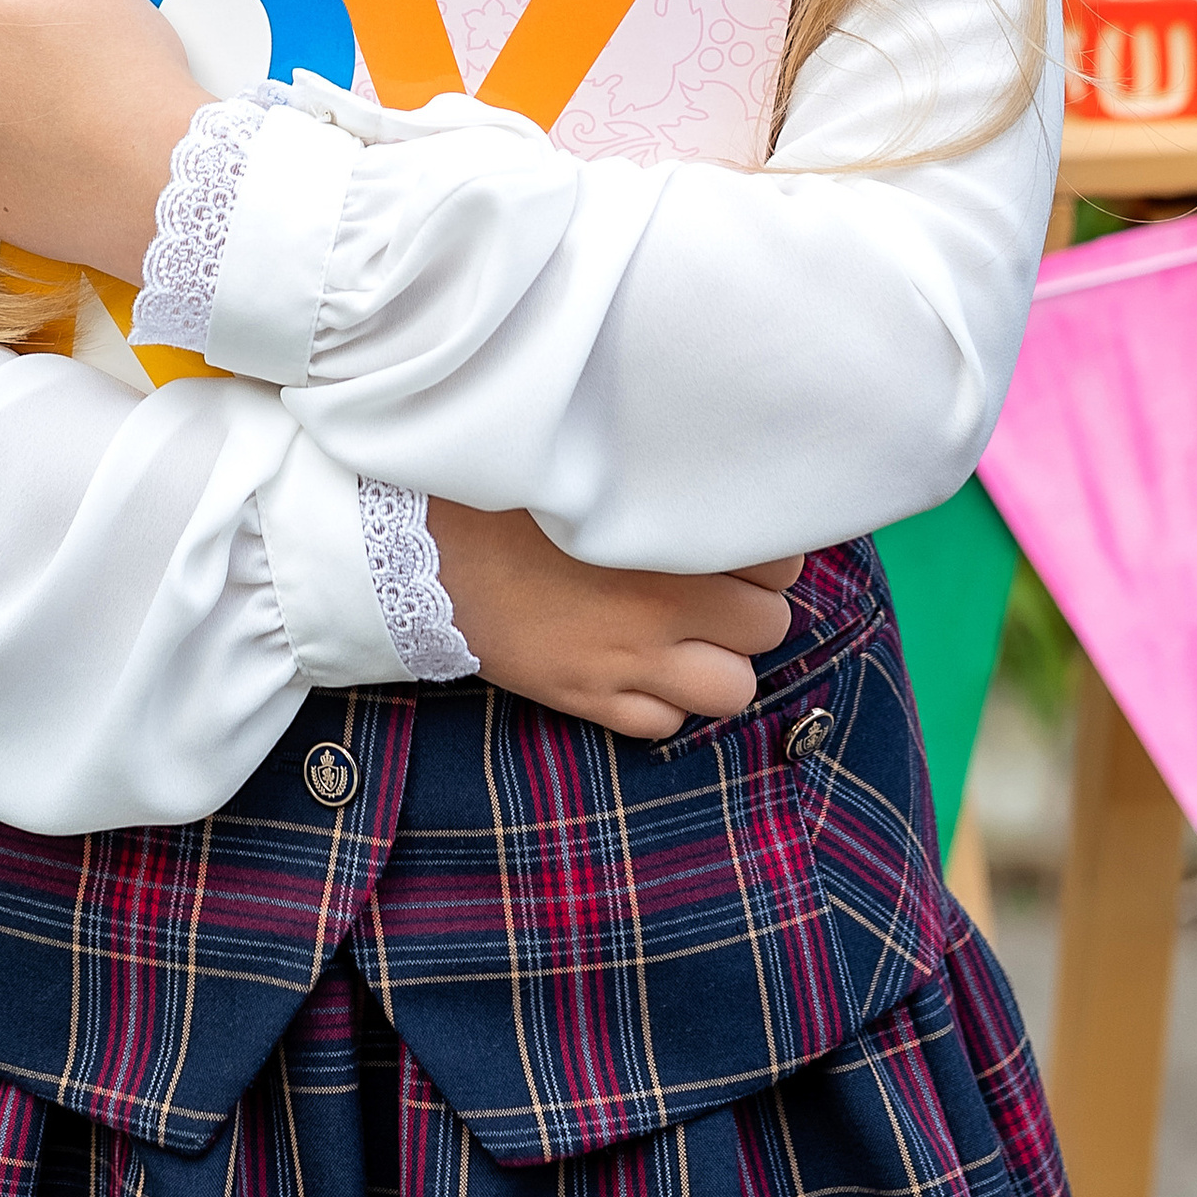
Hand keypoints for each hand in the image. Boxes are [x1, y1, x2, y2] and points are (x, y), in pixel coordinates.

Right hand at [424, 501, 803, 741]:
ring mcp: (625, 661)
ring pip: (733, 691)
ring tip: (691, 635)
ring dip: (720, 664)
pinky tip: (639, 666)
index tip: (743, 540)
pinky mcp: (586, 698)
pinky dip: (664, 702)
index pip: (780, 562)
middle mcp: (660, 607)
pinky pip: (665, 726)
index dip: (768, 553)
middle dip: (752, 609)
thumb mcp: (593, 471)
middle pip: (769, 628)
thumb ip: (662, 482)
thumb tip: (722, 479)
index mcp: (667, 540)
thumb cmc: (505, 496)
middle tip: (719, 586)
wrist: (416, 551)